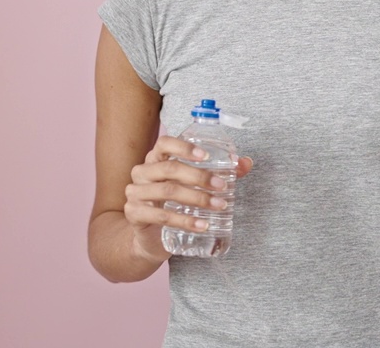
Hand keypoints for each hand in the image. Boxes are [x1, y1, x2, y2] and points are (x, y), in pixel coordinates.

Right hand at [122, 135, 254, 261]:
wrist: (150, 237)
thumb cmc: (173, 203)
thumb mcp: (192, 186)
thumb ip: (218, 172)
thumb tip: (245, 163)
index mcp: (155, 159)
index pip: (164, 143)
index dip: (184, 147)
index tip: (206, 156)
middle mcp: (142, 172)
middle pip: (170, 168)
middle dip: (200, 176)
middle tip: (222, 186)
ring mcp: (135, 193)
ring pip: (168, 191)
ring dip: (197, 198)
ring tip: (218, 205)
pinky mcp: (134, 214)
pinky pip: (162, 216)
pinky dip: (185, 221)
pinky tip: (203, 224)